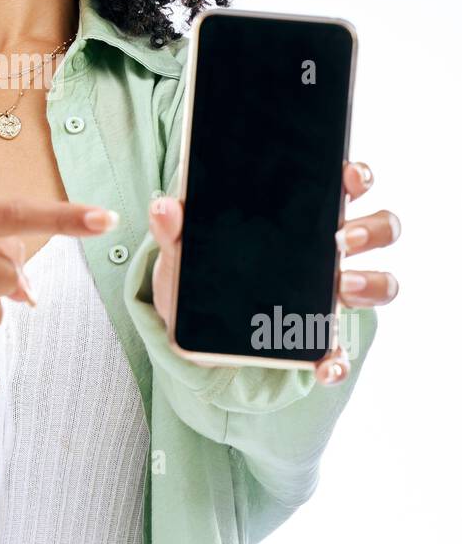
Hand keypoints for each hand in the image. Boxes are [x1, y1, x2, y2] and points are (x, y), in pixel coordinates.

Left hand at [146, 160, 399, 386]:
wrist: (192, 330)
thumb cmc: (200, 274)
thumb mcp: (183, 250)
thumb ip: (174, 228)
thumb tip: (164, 206)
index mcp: (302, 217)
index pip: (346, 185)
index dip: (357, 177)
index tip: (348, 177)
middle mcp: (329, 251)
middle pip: (377, 228)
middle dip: (371, 229)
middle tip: (342, 239)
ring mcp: (330, 294)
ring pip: (379, 282)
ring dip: (372, 284)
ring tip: (343, 289)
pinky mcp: (319, 338)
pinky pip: (342, 350)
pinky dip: (339, 361)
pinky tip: (325, 366)